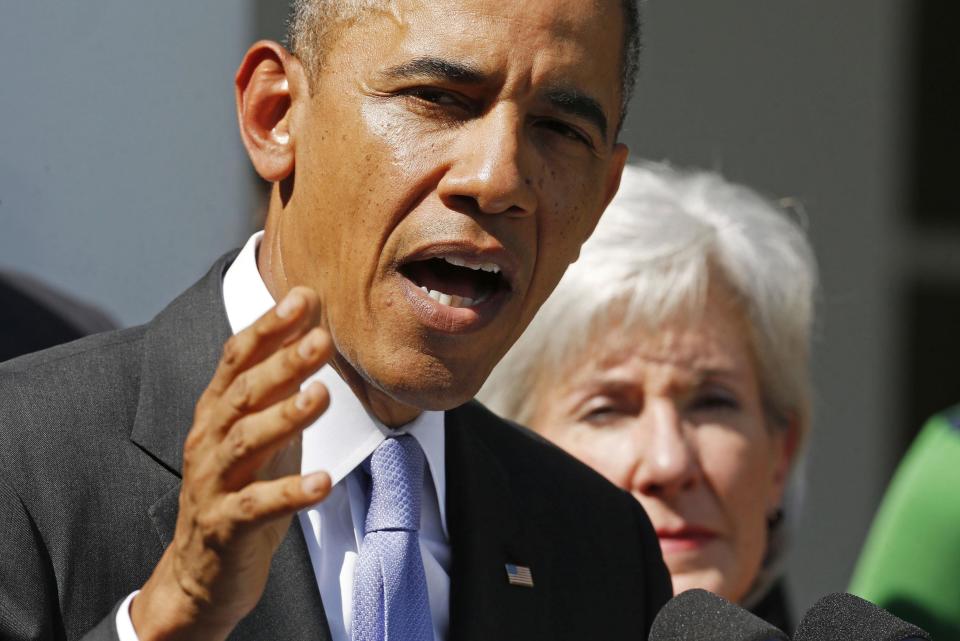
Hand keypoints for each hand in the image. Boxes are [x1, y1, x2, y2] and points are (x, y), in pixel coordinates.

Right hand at [131, 287, 333, 640]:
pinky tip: (323, 482)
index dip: (269, 327)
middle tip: (321, 340)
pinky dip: (290, 493)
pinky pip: (257, 506)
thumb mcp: (263, 432)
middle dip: (282, 363)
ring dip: (284, 417)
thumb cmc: (242, 490)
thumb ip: (283, 386)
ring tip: (321, 396)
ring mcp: (213, 483)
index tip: (303, 297)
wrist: (202, 572)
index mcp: (217, 413)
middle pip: (243, 394)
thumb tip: (314, 328)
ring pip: (245, 442)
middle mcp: (209, 440)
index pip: (237, 359)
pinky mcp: (226, 525)